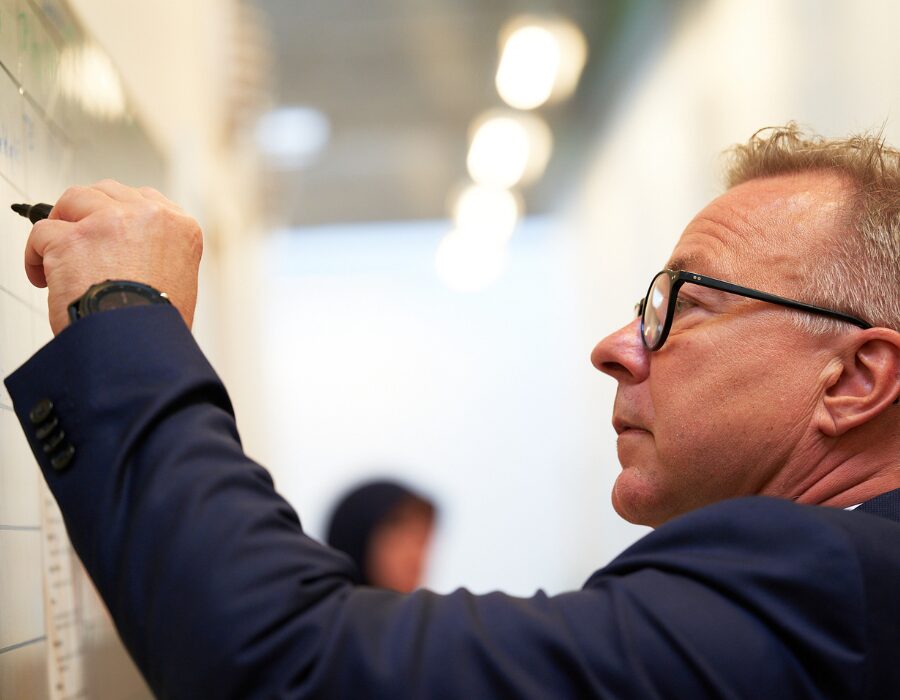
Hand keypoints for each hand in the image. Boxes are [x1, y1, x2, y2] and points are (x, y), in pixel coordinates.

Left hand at [24, 180, 202, 334]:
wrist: (141, 343)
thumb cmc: (159, 324)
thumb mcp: (181, 280)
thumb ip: (161, 254)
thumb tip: (132, 255)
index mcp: (179, 228)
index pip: (146, 199)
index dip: (122, 213)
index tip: (111, 228)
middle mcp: (148, 217)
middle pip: (107, 192)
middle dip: (90, 213)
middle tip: (81, 240)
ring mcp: (109, 223)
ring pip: (73, 201)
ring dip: (62, 225)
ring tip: (58, 254)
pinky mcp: (72, 239)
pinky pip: (41, 232)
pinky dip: (36, 256)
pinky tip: (44, 277)